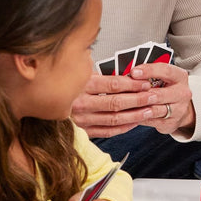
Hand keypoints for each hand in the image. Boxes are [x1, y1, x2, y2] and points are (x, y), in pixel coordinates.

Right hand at [71, 62, 195, 137]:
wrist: (47, 100)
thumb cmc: (66, 84)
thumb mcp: (79, 72)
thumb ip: (100, 71)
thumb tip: (125, 68)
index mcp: (80, 86)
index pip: (112, 85)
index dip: (132, 84)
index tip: (146, 82)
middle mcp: (80, 104)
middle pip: (116, 103)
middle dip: (138, 100)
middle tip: (153, 96)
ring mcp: (82, 120)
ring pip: (114, 119)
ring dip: (135, 115)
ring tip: (150, 110)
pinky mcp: (83, 132)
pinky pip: (108, 131)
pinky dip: (124, 127)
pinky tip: (135, 122)